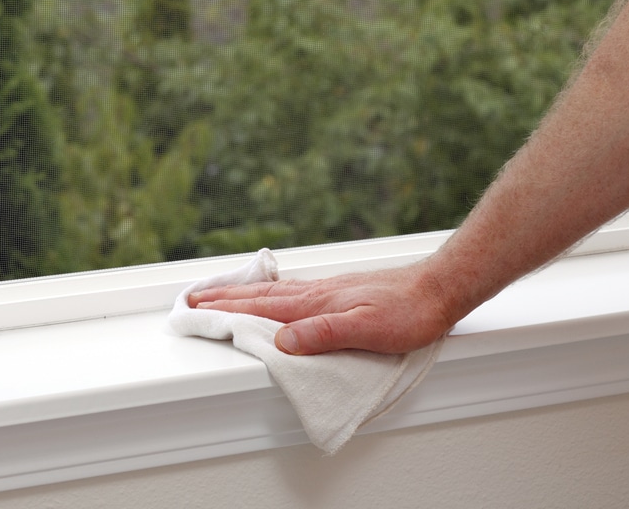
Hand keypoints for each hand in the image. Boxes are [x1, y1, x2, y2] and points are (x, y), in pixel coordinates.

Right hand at [187, 261, 453, 354]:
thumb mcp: (367, 329)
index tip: (195, 308)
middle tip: (191, 297)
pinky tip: (270, 293)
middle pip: (259, 296)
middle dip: (223, 297)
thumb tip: (280, 341)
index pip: (261, 308)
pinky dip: (268, 292)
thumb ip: (322, 334)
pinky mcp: (338, 291)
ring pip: (273, 292)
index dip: (227, 310)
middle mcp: (316, 292)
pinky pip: (290, 292)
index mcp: (317, 303)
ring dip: (241, 293)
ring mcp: (326, 290)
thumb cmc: (408, 312)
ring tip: (217, 292)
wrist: (438, 287)